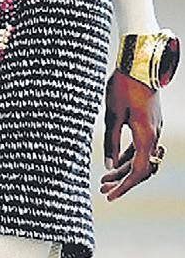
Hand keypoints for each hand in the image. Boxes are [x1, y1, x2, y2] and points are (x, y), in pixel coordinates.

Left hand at [100, 68, 162, 199]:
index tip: (110, 196)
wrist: (140, 61)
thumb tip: (108, 165)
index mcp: (146, 136)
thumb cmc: (124, 85)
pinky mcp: (149, 120)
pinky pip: (141, 144)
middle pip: (140, 167)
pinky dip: (129, 154)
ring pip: (140, 156)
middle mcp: (154, 135)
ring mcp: (153, 127)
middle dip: (121, 180)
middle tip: (103, 188)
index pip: (138, 172)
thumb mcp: (112, 114)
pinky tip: (116, 160)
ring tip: (105, 178)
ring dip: (124, 167)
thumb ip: (110, 141)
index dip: (124, 186)